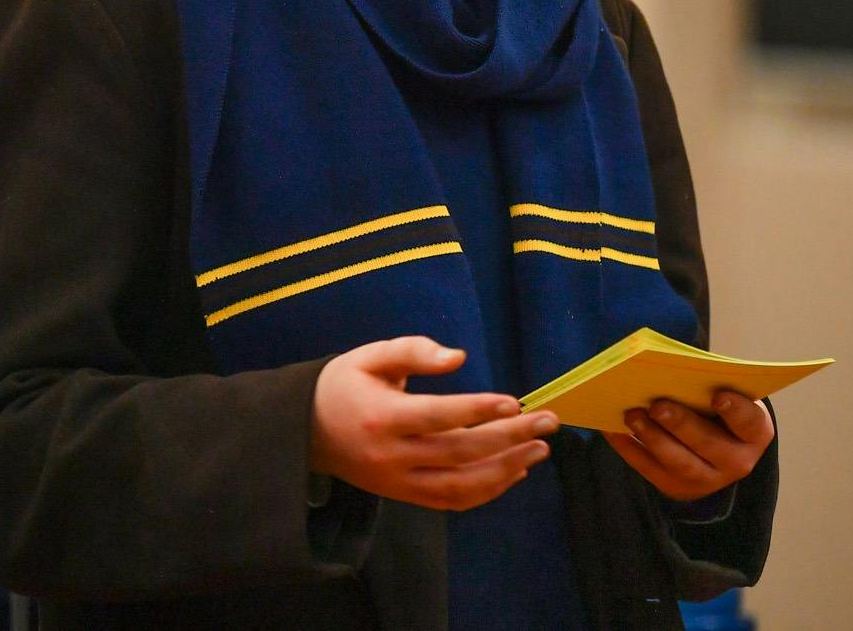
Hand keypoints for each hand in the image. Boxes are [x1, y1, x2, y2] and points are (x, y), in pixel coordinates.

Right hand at [309, 336, 558, 510]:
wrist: (304, 431)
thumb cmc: (343, 384)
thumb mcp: (370, 356)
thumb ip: (413, 351)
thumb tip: (458, 357)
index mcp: (383, 417)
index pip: (439, 417)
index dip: (478, 411)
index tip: (516, 403)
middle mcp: (392, 456)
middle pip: (459, 453)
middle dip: (509, 438)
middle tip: (548, 422)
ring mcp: (398, 482)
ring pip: (460, 485)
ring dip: (506, 469)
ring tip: (540, 449)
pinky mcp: (403, 495)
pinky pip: (450, 501)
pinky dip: (486, 491)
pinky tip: (514, 471)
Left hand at [606, 390, 773, 502]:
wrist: (715, 450)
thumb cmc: (720, 411)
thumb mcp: (728, 396)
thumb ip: (709, 385)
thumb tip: (670, 367)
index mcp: (754, 433)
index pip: (749, 422)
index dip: (736, 411)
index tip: (718, 396)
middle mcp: (736, 462)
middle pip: (709, 445)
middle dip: (682, 425)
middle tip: (658, 405)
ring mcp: (707, 480)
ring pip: (680, 464)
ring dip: (653, 439)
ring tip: (632, 415)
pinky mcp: (677, 488)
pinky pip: (650, 470)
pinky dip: (629, 449)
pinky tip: (612, 429)